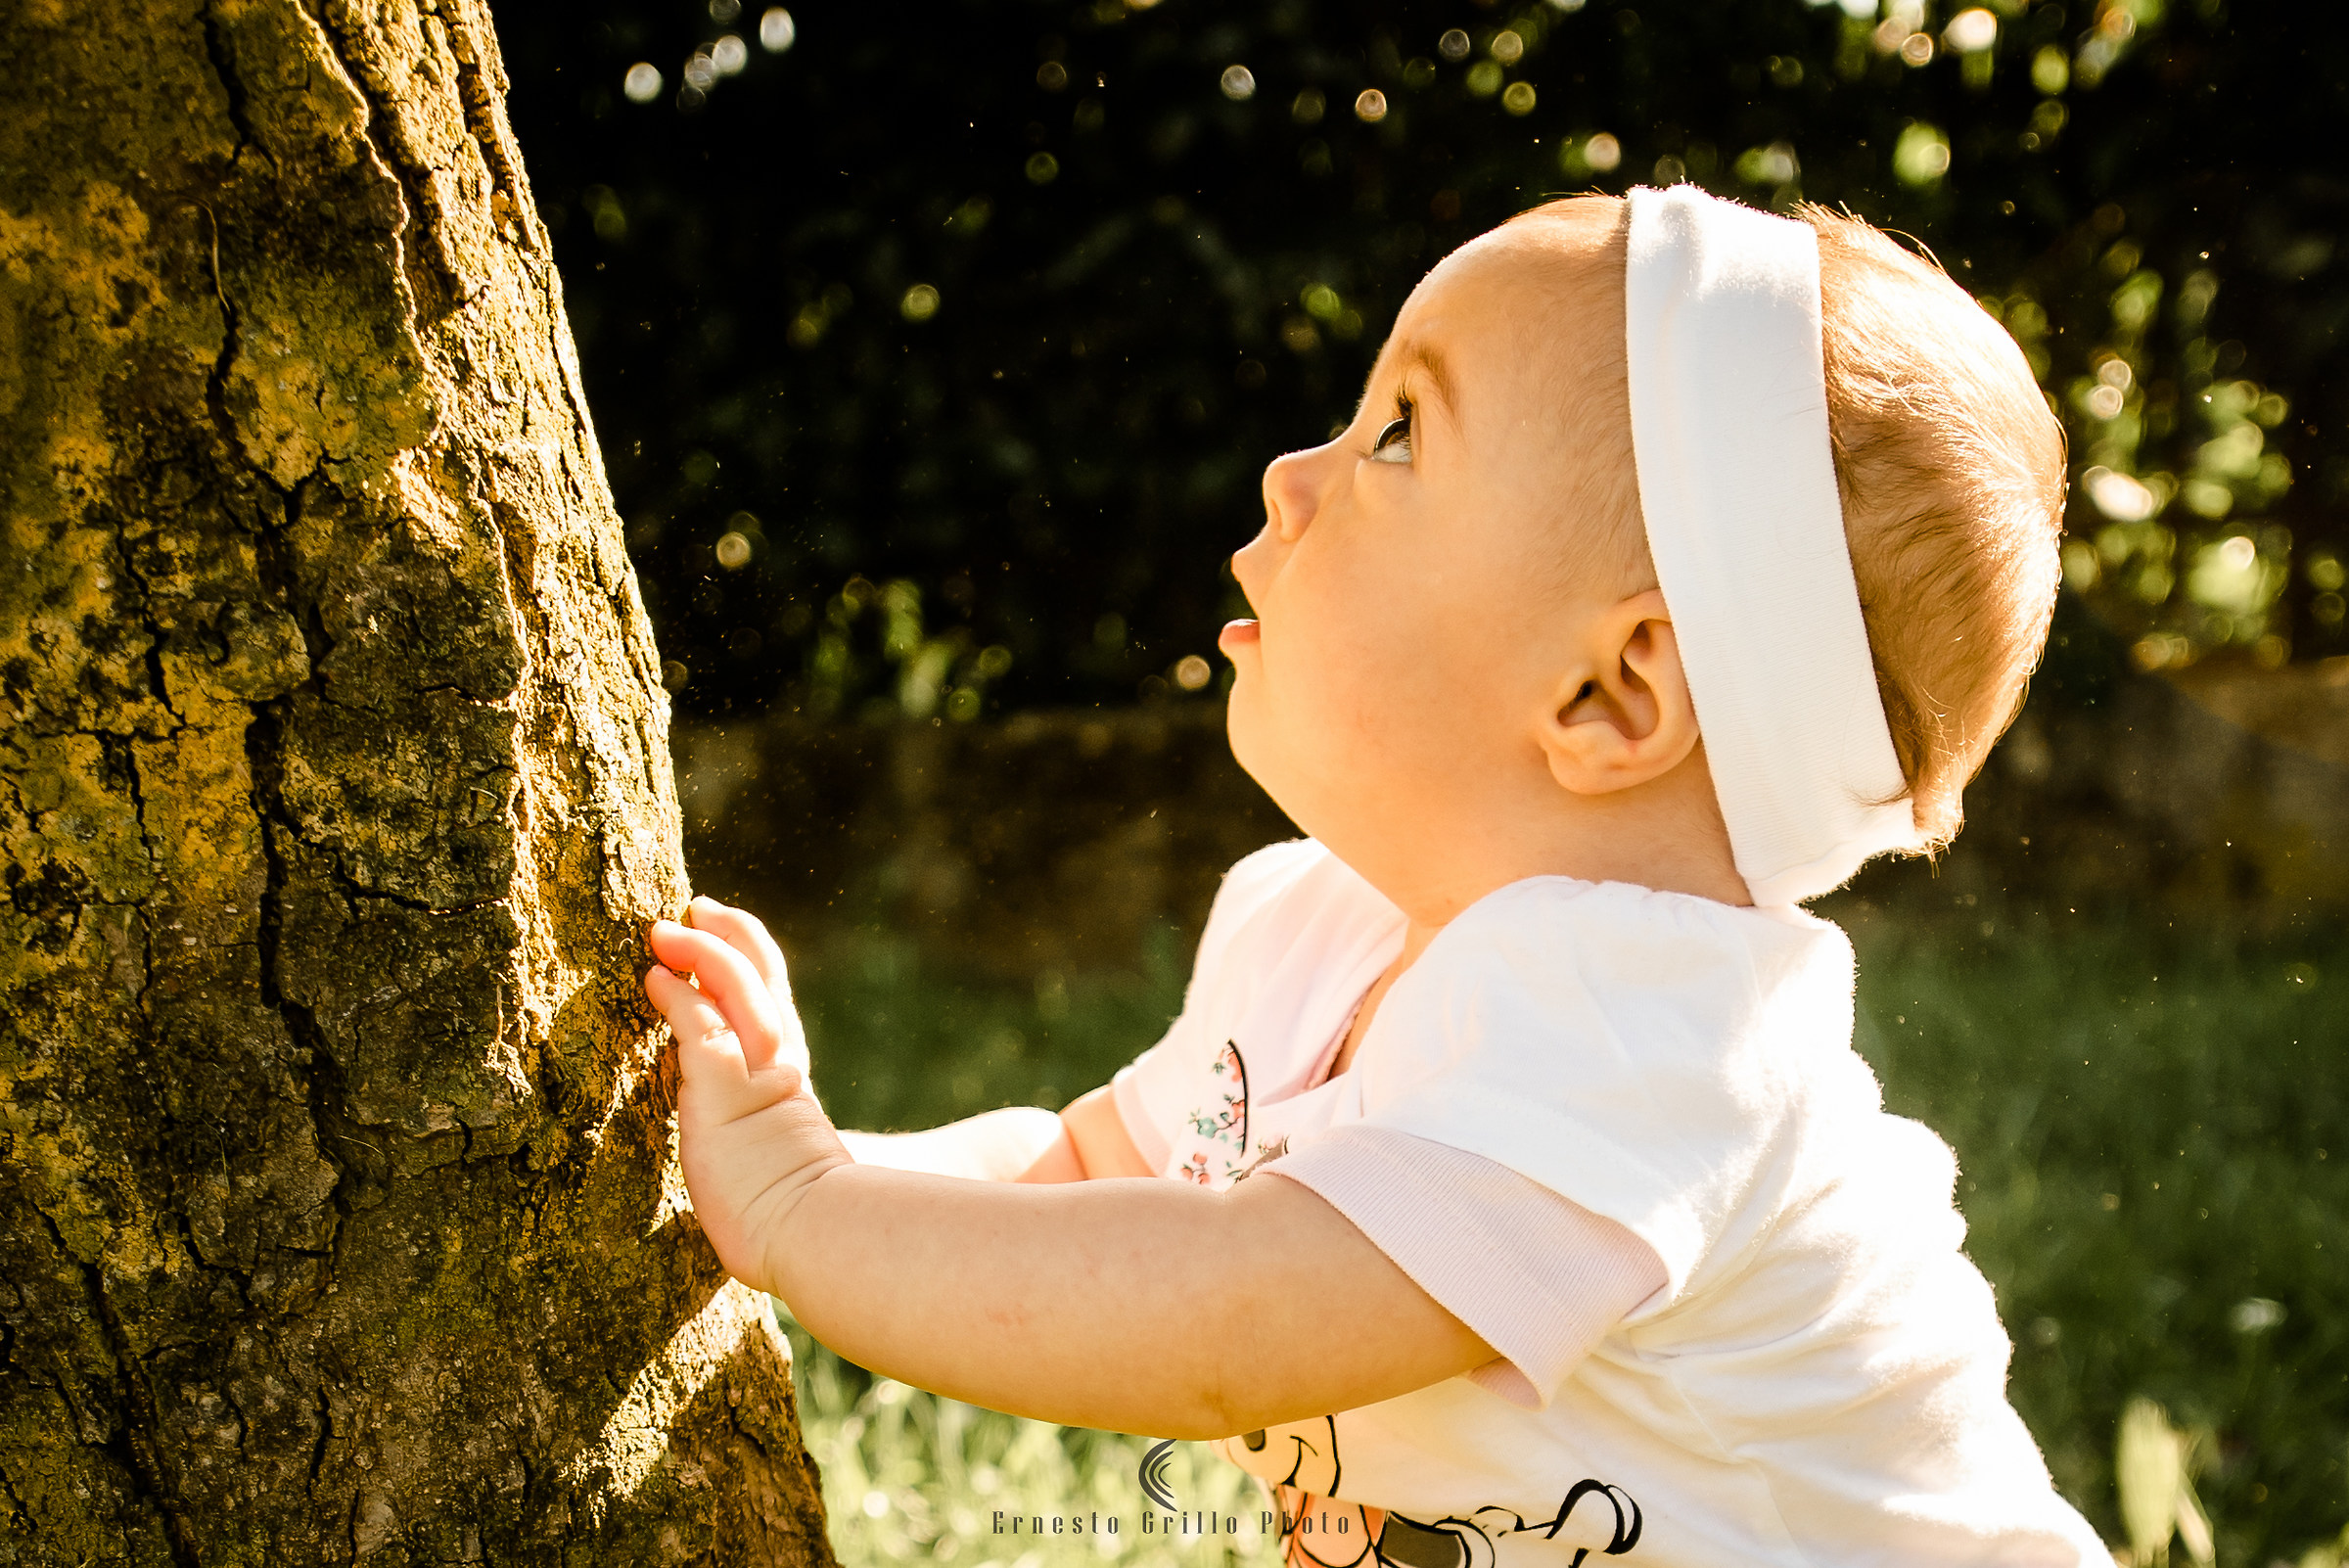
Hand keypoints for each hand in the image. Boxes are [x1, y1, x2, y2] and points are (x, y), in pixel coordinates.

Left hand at [645, 897, 847, 1291]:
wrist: (817, 1237)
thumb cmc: (802, 1225)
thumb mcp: (784, 1172)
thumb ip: (767, 1150)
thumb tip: (748, 1163)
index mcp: (790, 1083)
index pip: (774, 1003)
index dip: (751, 960)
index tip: (723, 929)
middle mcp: (778, 1066)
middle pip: (762, 977)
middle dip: (730, 935)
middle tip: (696, 906)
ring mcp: (754, 1075)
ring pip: (735, 988)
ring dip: (699, 951)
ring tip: (664, 930)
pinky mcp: (724, 1091)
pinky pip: (699, 1027)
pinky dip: (677, 998)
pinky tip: (655, 978)